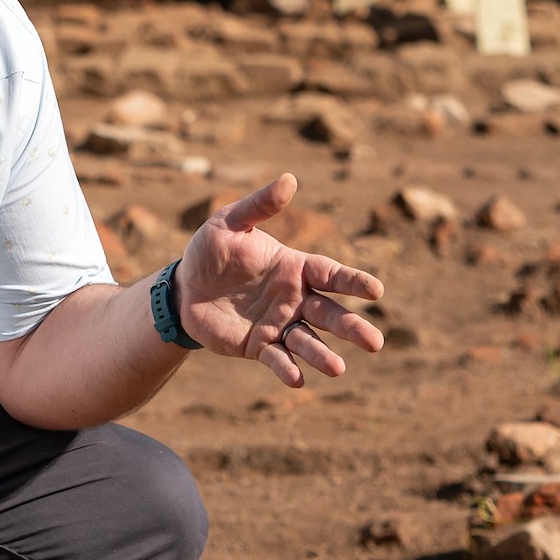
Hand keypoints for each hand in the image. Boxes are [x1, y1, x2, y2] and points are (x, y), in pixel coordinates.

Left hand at [177, 174, 385, 387]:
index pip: (331, 274)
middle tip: (375, 343)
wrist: (184, 288)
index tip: (375, 290)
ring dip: (322, 355)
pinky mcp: (259, 346)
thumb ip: (259, 206)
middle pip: (329, 314)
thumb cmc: (211, 251)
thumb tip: (290, 179)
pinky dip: (287, 369)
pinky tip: (297, 380)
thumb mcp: (229, 223)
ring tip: (338, 368)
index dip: (353, 282)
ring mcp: (279, 325)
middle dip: (351, 327)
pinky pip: (277, 359)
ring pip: (308, 341)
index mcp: (295, 268)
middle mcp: (295, 298)